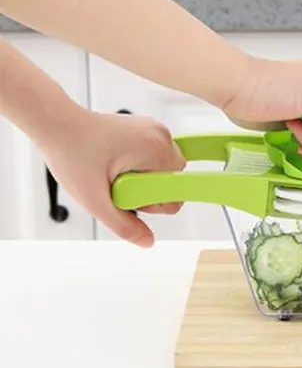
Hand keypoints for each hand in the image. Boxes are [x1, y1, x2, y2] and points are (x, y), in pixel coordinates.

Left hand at [38, 110, 185, 247]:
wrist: (57, 125)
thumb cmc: (72, 154)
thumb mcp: (95, 200)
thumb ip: (123, 225)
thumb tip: (148, 241)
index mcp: (156, 150)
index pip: (176, 192)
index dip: (151, 201)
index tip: (126, 191)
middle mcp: (162, 135)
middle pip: (173, 180)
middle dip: (148, 189)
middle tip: (118, 183)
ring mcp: (156, 129)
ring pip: (165, 169)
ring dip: (144, 177)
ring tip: (115, 171)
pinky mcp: (148, 128)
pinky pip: (156, 157)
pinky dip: (140, 165)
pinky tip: (117, 162)